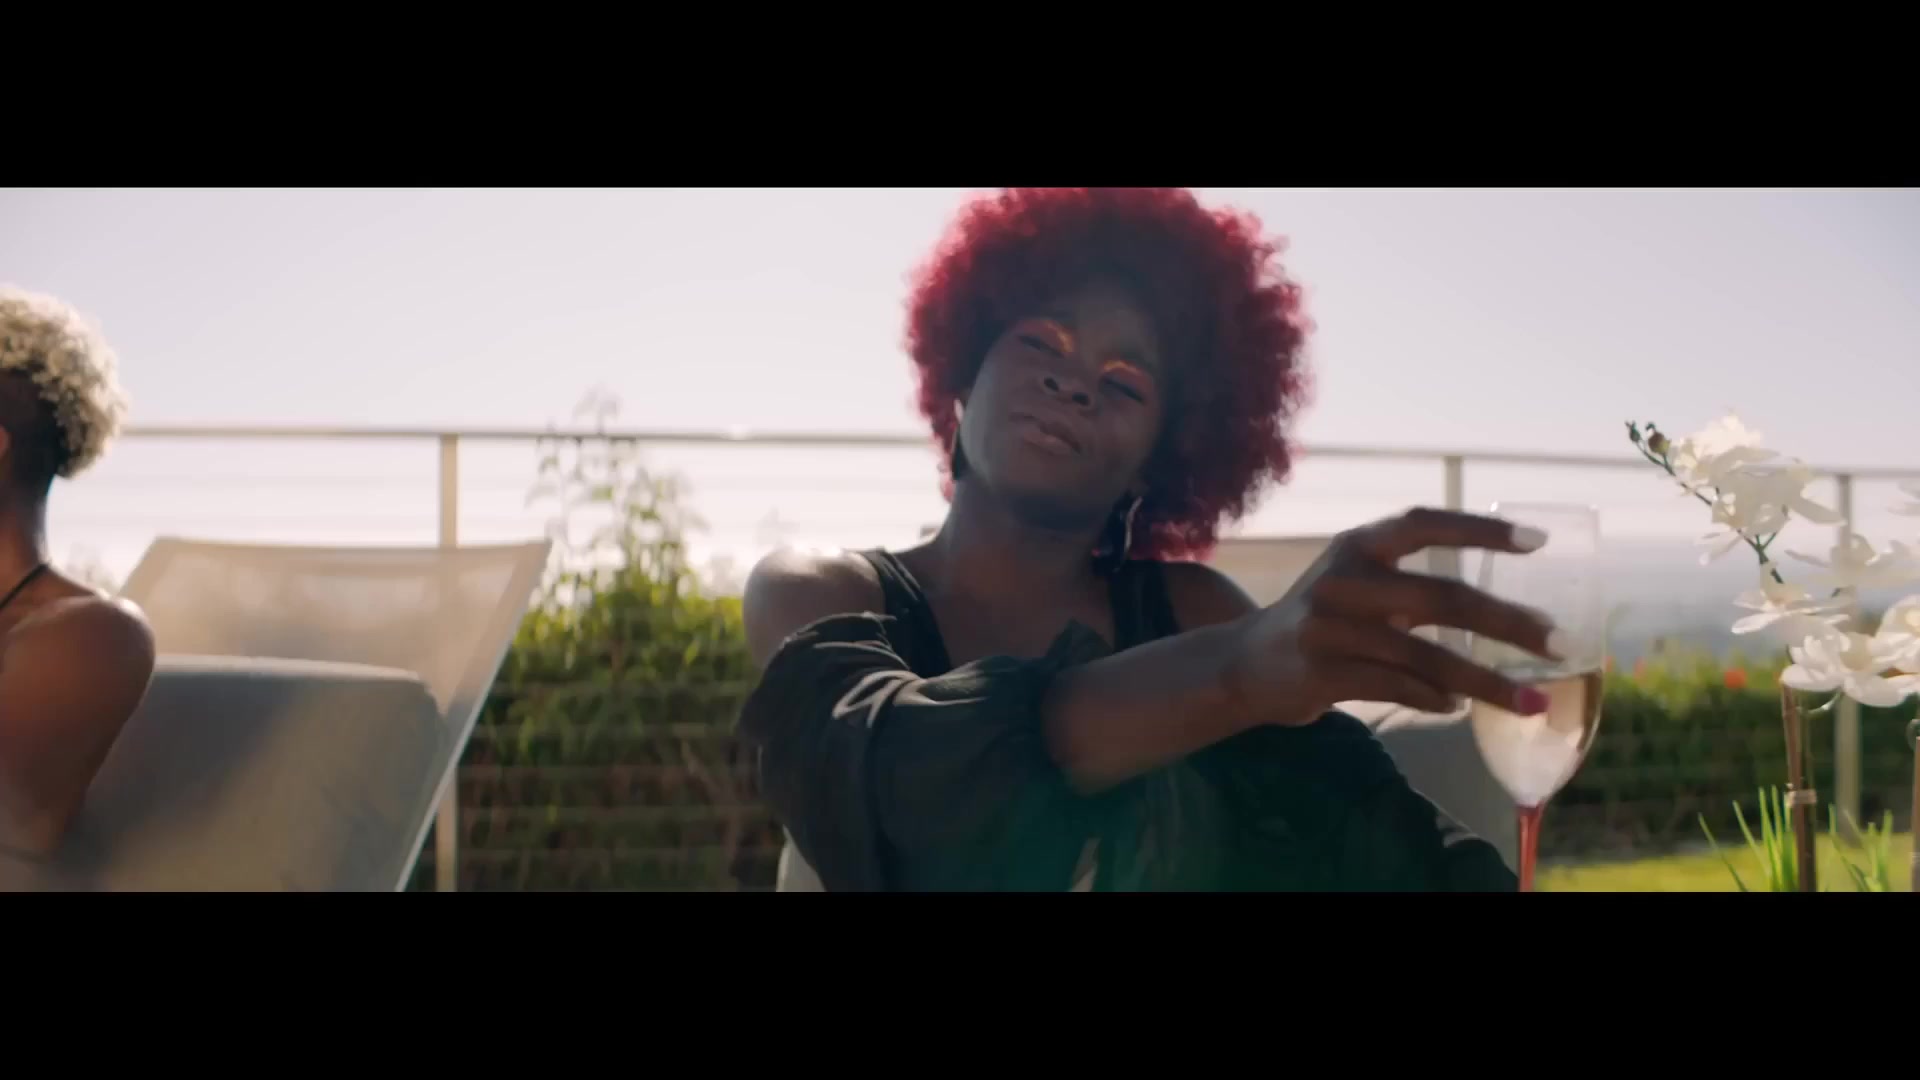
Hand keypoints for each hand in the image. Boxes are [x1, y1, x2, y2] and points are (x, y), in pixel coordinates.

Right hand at [1226, 508, 1560, 725]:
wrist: (1243, 664)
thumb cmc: (1321, 620)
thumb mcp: (1359, 585)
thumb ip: (1415, 586)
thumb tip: (1509, 617)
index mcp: (1358, 545)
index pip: (1425, 523)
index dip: (1481, 530)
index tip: (1538, 542)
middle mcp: (1344, 578)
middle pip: (1441, 596)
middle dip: (1507, 622)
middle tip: (1559, 643)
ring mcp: (1330, 626)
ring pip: (1426, 655)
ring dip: (1486, 683)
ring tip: (1532, 701)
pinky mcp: (1323, 671)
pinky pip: (1396, 686)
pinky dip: (1435, 698)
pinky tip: (1457, 706)